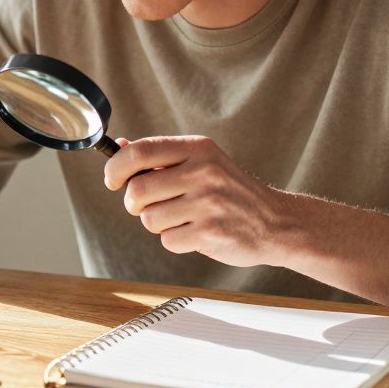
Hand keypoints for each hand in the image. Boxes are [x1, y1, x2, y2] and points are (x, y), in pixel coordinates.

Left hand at [103, 136, 295, 267]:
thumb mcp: (202, 161)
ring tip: (182, 218)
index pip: (139, 151)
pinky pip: (168, 240)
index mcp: (198, 148)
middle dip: (134, 203)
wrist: (275, 222)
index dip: (115, 168)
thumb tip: (118, 147)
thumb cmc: (230, 191)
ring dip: (158, 223)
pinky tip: (195, 232)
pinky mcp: (210, 232)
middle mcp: (203, 172)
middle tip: (149, 205)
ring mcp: (208, 203)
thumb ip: (160, 157)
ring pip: (149, 219)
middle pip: (137, 190)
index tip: (113, 180)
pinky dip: (175, 240)